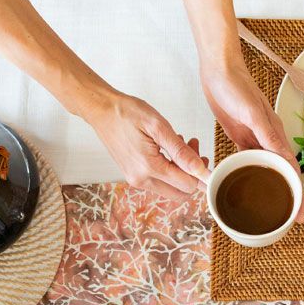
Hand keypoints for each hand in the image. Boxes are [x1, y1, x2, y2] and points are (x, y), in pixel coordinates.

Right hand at [84, 89, 209, 200]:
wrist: (101, 110)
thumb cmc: (127, 113)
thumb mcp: (158, 126)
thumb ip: (180, 150)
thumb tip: (200, 169)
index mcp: (149, 168)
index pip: (187, 184)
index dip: (200, 173)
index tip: (202, 155)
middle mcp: (142, 180)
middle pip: (181, 193)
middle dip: (192, 175)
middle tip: (193, 150)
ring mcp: (136, 181)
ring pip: (171, 189)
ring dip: (181, 172)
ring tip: (180, 145)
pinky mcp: (134, 178)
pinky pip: (160, 183)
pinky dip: (169, 171)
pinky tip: (168, 151)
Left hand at [201, 59, 303, 221]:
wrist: (219, 69)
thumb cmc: (236, 87)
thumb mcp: (252, 112)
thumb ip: (267, 134)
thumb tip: (283, 157)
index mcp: (275, 134)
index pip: (292, 170)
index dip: (298, 193)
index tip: (302, 212)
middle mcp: (269, 139)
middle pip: (283, 173)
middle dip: (290, 196)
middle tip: (291, 219)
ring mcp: (256, 139)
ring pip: (269, 169)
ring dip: (274, 188)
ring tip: (276, 208)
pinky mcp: (242, 137)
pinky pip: (251, 160)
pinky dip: (255, 174)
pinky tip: (252, 185)